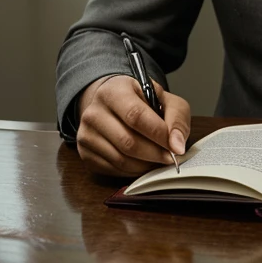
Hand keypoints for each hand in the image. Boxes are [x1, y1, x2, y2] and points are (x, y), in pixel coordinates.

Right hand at [76, 74, 190, 176]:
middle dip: (154, 153)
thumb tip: (177, 146)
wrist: (115, 104)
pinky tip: (144, 163)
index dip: (158, 134)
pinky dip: (133, 171)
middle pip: (127, 141)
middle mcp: (93, 112)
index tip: (175, 146)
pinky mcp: (84, 154)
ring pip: (120, 160)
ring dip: (145, 165)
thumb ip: (176, 118)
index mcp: (114, 91)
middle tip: (170, 157)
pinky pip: (112, 170)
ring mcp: (85, 135)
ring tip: (159, 159)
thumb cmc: (144, 101)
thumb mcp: (166, 99)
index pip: (136, 115)